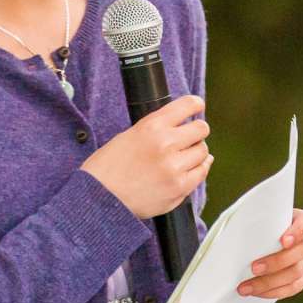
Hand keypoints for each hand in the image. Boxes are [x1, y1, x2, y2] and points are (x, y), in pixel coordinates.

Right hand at [82, 96, 209, 219]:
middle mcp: (166, 144)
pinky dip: (199, 169)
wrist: (99, 197)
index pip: (187, 106)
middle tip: (190, 137)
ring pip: (203, 152)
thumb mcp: (128, 136)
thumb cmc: (108, 167)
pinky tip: (191, 168)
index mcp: (151, 126)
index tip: (197, 107)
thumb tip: (180, 126)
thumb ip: (155, 129)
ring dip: (196, 152)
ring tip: (183, 157)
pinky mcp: (179, 187)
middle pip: (201, 129)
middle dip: (197, 132)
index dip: (195, 105)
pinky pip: (201, 172)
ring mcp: (174, 167)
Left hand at [239, 209, 302, 299]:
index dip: (299, 232)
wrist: (255, 246)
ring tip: (246, 287)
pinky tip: (258, 293)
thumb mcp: (254, 223)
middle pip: (301, 251)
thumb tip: (235, 238)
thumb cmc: (253, 231)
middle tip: (254, 268)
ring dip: (269, 282)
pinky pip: (293, 287)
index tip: (283, 241)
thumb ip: (253, 226)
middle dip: (277, 262)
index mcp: (297, 221)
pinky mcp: (302, 277)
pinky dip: (274, 292)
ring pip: (296, 272)